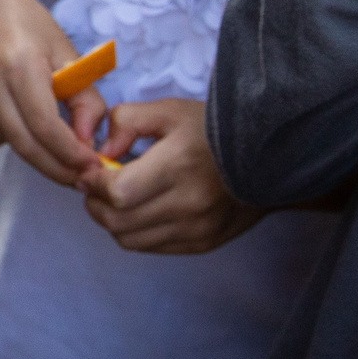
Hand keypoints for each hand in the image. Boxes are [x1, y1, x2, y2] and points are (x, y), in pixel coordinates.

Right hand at [0, 0, 97, 185]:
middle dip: (57, 167)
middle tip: (79, 176)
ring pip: (7, 143)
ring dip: (32, 143)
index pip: (46, 127)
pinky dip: (5, 131)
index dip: (72, 155)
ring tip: (38, 113)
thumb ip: (87, 102)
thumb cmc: (33, 30)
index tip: (92, 168)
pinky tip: (7, 104)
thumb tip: (87, 146)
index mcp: (18, 63)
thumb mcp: (70, 57)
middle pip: (25, 144)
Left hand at [77, 97, 262, 252]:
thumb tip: (101, 153)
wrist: (268, 159)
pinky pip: (152, 247)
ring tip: (118, 198)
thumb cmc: (211, 130)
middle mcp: (189, 203)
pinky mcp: (203, 243)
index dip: (94, 184)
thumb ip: (126, 122)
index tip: (89, 172)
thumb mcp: (167, 110)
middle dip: (95, 204)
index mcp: (178, 166)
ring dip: (112, 221)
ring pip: (129, 240)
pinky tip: (141, 210)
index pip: (117, 193)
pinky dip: (135, 232)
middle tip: (97, 187)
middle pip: (117, 222)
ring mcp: (197, 228)